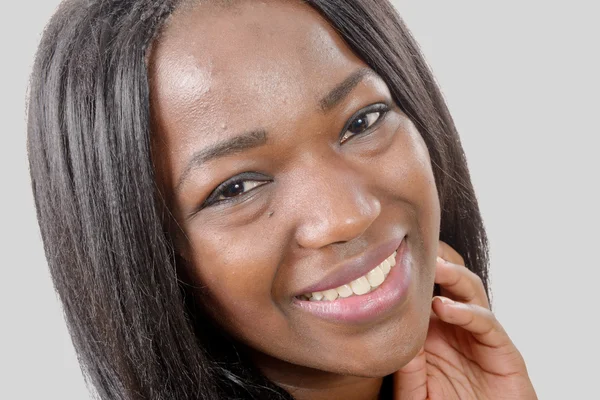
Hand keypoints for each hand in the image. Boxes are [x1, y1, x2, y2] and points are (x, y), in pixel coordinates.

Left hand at [393, 241, 536, 398]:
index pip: (423, 292)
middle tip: (414, 249)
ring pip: (470, 291)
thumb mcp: (414, 391)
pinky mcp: (503, 351)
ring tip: (433, 268)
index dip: (411, 274)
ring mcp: (480, 336)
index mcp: (434, 332)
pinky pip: (488, 323)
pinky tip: (444, 308)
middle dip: (434, 263)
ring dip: (453, 276)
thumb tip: (390, 331)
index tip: (389, 257)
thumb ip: (405, 367)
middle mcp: (457, 328)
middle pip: (447, 283)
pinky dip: (468, 312)